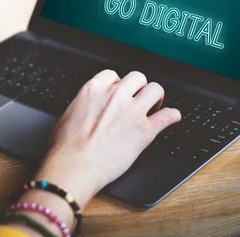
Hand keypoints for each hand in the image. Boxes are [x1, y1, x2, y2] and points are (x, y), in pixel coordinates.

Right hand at [35, 70, 180, 208]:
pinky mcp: (145, 130)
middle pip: (137, 78)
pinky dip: (172, 116)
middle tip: (138, 99)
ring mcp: (132, 111)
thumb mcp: (68, 114)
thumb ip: (83, 105)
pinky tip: (172, 117)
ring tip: (154, 106)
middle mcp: (116, 95)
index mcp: (94, 89)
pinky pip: (168, 116)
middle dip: (139, 88)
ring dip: (156, 97)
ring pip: (155, 90)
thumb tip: (86, 109)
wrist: (76, 165)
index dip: (118, 84)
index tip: (120, 92)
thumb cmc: (66, 146)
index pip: (113, 75)